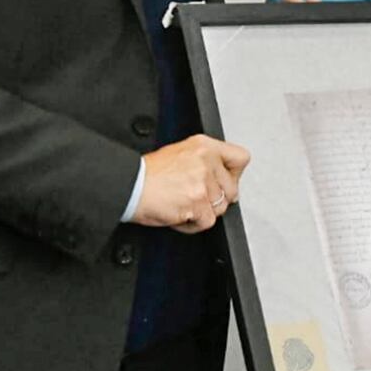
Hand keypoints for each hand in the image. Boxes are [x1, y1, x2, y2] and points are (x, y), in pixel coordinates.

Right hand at [133, 134, 250, 233]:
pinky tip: (179, 214)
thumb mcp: (180, 153)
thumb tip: (222, 178)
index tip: (225, 182)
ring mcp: (203, 181)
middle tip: (194, 197)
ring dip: (202, 212)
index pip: (240, 158)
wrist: (129, 186)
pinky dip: (192, 224)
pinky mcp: (197, 202)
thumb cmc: (148, 174)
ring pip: (219, 208)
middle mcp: (206, 160)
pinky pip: (207, 222)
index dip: (234, 175)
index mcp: (204, 145)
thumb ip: (205, 162)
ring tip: (183, 204)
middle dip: (214, 199)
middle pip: (232, 190)